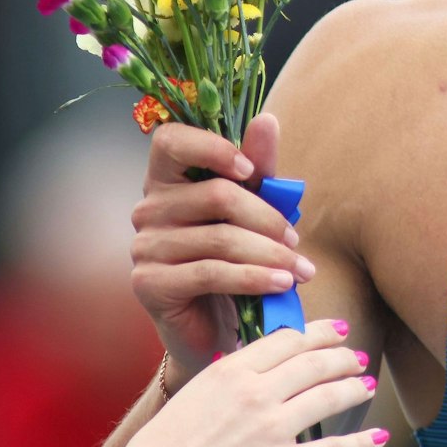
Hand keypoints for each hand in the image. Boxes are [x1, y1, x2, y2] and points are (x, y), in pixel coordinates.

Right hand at [113, 319, 386, 446]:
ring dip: (354, 388)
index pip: (288, 341)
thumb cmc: (163, 446)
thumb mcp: (196, 393)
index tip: (336, 331)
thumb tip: (257, 367)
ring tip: (367, 384)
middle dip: (341, 356)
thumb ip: (230, 377)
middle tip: (356, 355)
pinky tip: (378, 437)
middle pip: (314, 363)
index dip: (318, 334)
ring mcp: (273, 429)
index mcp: (233, 370)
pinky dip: (361, 443)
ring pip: (329, 397)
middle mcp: (258, 393)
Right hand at [130, 112, 317, 384]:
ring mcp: (144, 247)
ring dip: (271, 254)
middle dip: (268, 218)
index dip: (211, 147)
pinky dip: (255, 278)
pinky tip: (283, 285)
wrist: (218, 327)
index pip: (170, 140)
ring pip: (220, 238)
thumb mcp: (253, 209)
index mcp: (166, 179)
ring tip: (302, 270)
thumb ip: (258, 167)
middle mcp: (147, 209)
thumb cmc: (237, 258)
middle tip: (297, 241)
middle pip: (216, 195)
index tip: (250, 169)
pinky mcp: (149, 285)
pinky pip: (212, 273)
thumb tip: (266, 119)